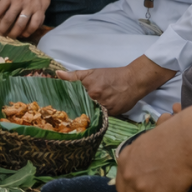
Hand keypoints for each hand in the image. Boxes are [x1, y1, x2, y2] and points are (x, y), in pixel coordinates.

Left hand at [0, 0, 50, 37]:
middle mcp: (19, 1)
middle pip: (8, 19)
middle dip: (1, 30)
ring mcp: (30, 7)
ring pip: (21, 23)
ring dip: (14, 33)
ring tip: (8, 38)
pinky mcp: (40, 11)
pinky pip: (34, 24)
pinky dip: (28, 31)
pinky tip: (23, 35)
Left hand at [55, 55, 174, 115]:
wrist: (133, 80)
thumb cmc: (111, 75)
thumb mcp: (92, 72)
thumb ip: (74, 76)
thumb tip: (57, 74)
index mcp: (89, 89)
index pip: (73, 100)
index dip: (67, 103)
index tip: (60, 107)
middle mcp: (96, 100)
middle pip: (81, 109)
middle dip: (76, 110)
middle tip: (67, 114)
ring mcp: (105, 108)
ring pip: (91, 114)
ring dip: (87, 115)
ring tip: (80, 117)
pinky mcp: (113, 115)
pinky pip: (101, 118)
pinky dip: (98, 117)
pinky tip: (94, 117)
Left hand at [113, 108, 191, 191]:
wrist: (186, 139)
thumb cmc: (169, 133)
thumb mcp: (144, 142)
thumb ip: (138, 156)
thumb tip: (144, 159)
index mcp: (124, 163)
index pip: (122, 190)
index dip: (134, 191)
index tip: (144, 189)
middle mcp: (132, 179)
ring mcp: (147, 190)